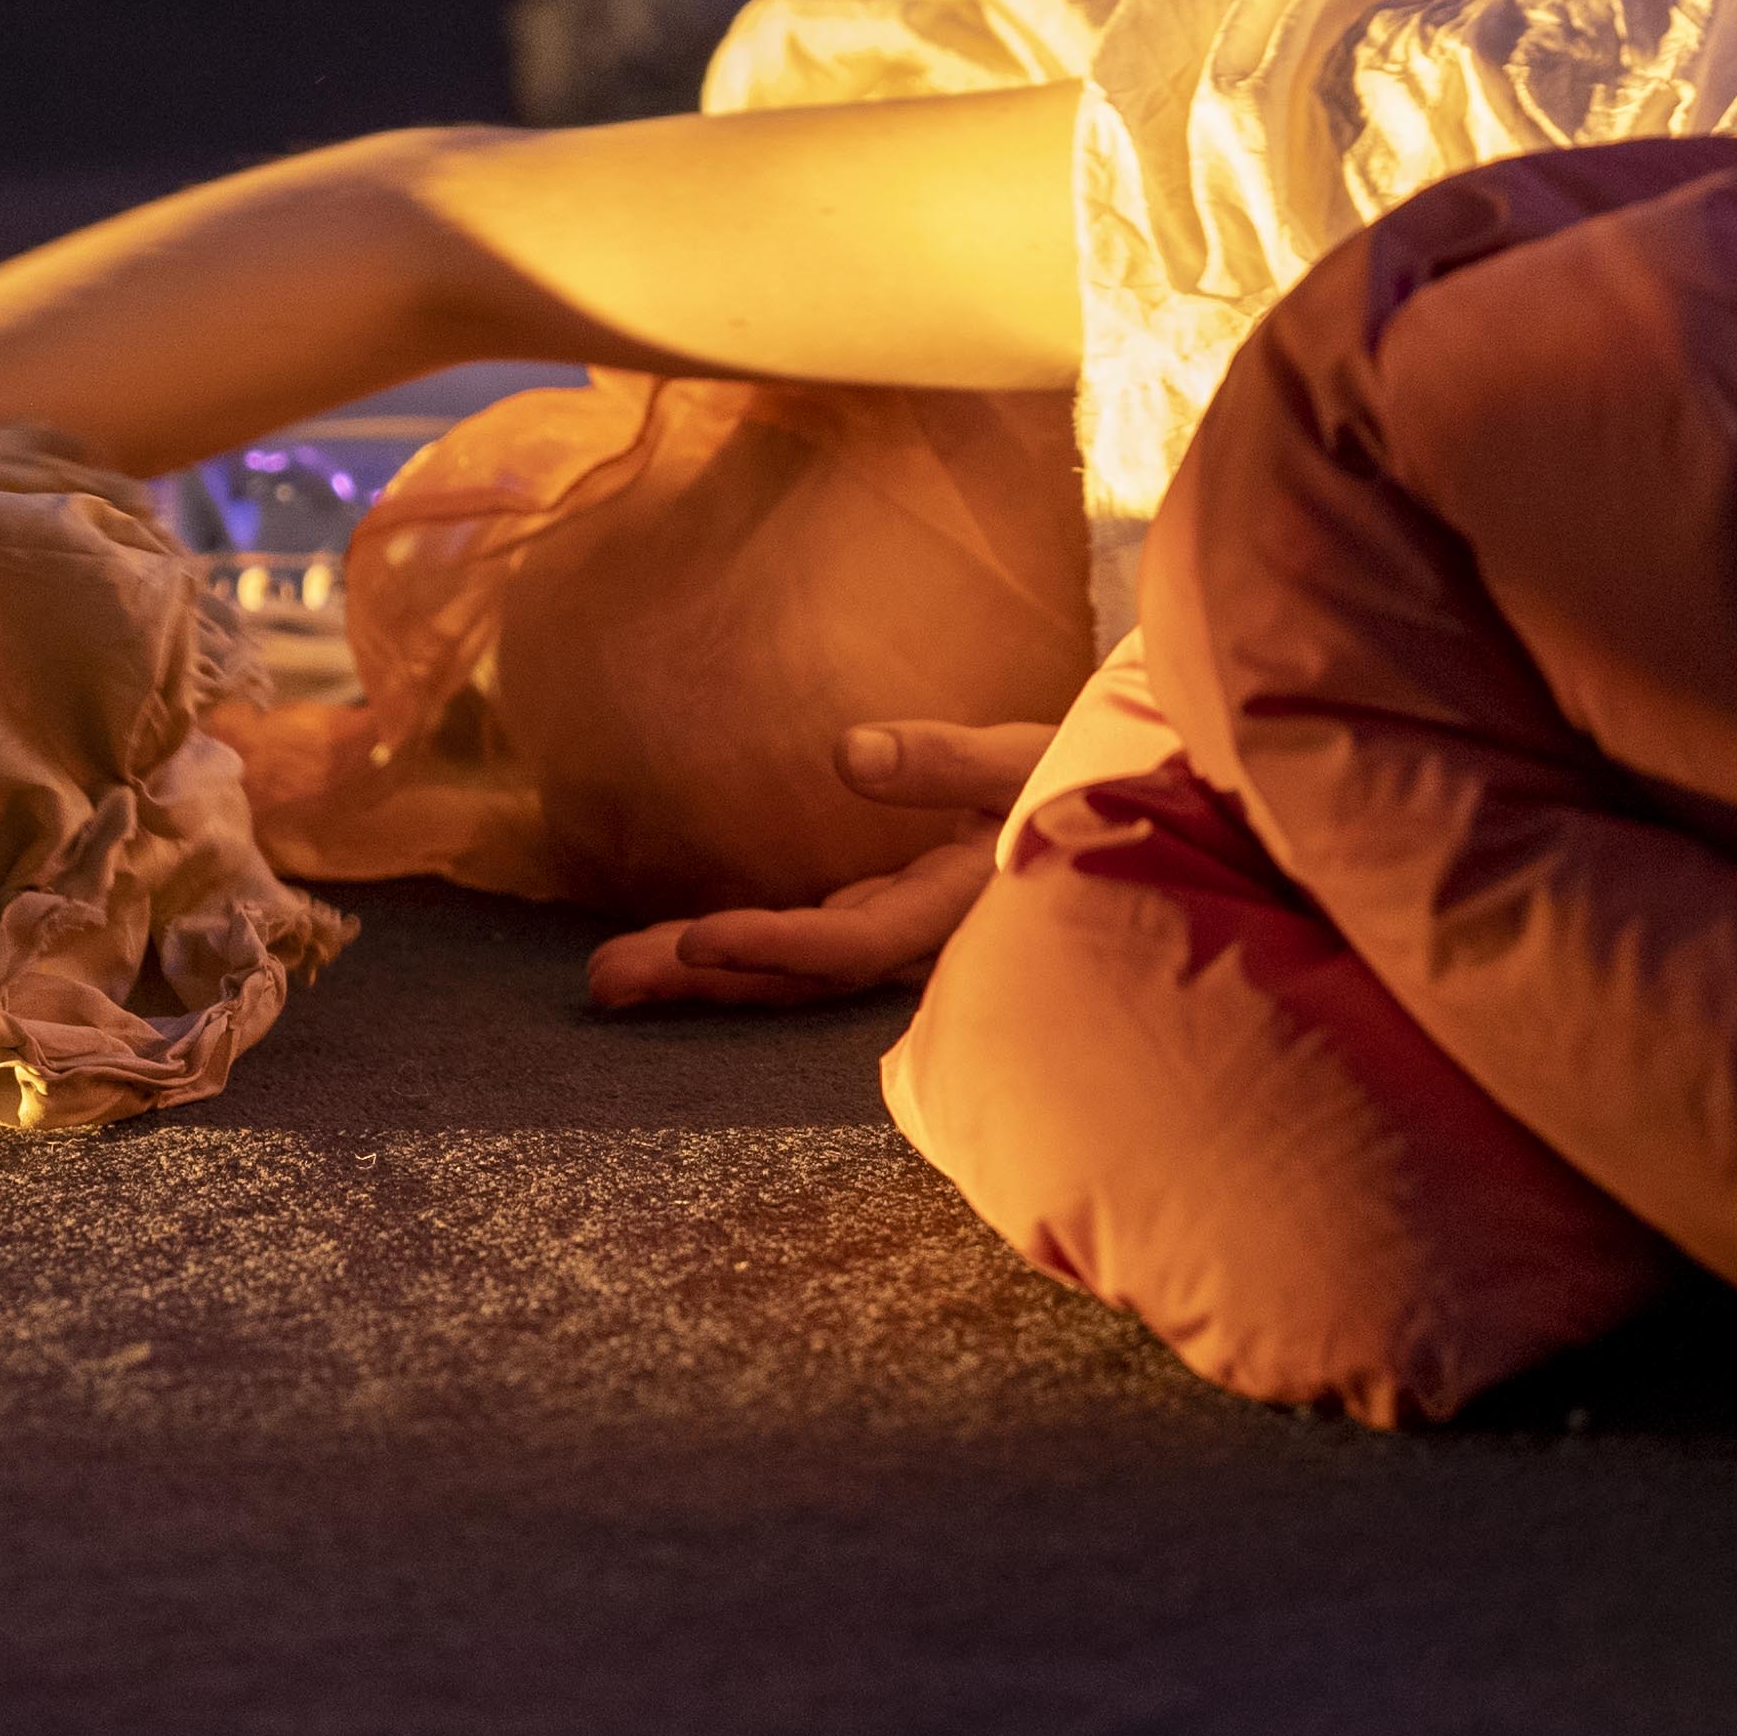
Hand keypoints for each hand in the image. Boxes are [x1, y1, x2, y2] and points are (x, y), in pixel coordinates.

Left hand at [585, 717, 1057, 1011]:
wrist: (1137, 812)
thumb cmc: (1084, 774)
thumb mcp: (1021, 756)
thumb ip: (940, 760)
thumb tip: (845, 751)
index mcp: (954, 905)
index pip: (849, 943)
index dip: (773, 945)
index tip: (693, 939)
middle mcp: (921, 941)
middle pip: (797, 976)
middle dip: (700, 980)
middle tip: (600, 984)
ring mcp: (903, 940)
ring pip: (792, 972)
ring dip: (704, 977)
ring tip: (609, 980)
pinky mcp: (893, 925)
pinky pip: (807, 953)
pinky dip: (742, 957)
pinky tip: (681, 956)